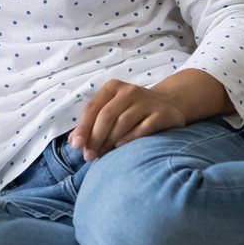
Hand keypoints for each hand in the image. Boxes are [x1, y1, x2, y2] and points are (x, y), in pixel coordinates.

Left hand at [68, 79, 188, 161]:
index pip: (92, 108)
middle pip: (107, 116)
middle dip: (95, 138)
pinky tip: (121, 148)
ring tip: (102, 156)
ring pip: (123, 123)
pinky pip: (143, 129)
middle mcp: (129, 91)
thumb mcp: (112, 108)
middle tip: (89, 156)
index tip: (76, 146)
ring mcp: (147, 101)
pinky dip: (130, 140)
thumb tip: (73, 141)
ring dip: (110, 142)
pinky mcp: (162, 114)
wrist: (170, 103)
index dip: (82, 128)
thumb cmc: (132, 110)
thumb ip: (92, 122)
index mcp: (113, 87)